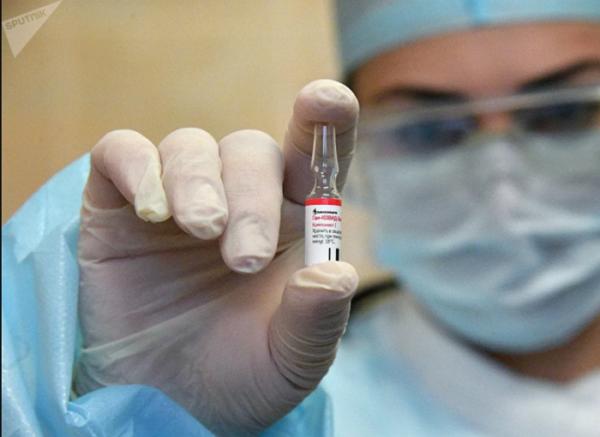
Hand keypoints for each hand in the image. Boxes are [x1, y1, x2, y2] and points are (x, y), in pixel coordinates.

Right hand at [75, 80, 359, 435]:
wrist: (163, 405)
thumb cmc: (237, 377)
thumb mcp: (290, 362)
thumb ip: (316, 322)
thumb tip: (335, 274)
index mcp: (291, 225)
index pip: (314, 157)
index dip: (325, 121)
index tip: (328, 100)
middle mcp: (238, 200)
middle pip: (250, 151)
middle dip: (251, 198)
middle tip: (243, 260)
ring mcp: (178, 199)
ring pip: (191, 146)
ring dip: (198, 183)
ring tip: (200, 232)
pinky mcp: (118, 207)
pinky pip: (122, 153)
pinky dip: (137, 167)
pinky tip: (151, 211)